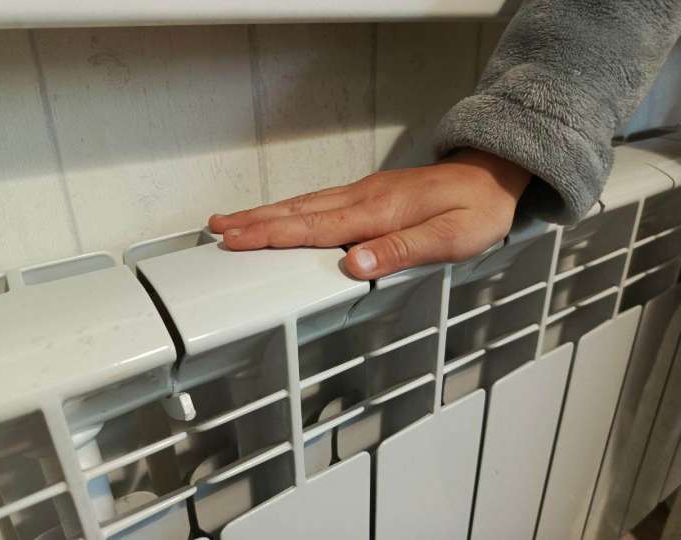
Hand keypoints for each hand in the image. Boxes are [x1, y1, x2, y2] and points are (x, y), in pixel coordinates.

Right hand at [209, 149, 530, 279]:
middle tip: (216, 228)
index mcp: (378, 212)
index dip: (272, 235)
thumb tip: (353, 265)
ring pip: (305, 204)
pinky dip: (293, 209)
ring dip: (267, 213)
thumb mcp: (451, 237)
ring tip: (234, 220)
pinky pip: (320, 202)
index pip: (314, 227)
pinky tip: (283, 215)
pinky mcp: (371, 193)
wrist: (493, 175)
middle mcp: (364, 198)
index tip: (236, 240)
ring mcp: (365, 192)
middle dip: (254, 221)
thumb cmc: (477, 210)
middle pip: (298, 212)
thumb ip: (401, 251)